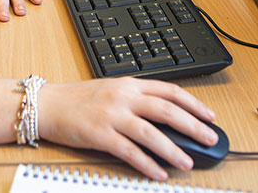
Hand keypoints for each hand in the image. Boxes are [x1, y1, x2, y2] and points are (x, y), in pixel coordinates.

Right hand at [38, 77, 218, 180]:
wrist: (47, 104)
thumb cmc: (78, 99)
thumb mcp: (111, 88)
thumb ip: (137, 98)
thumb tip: (167, 115)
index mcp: (129, 83)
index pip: (170, 91)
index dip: (194, 104)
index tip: (210, 116)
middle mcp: (123, 96)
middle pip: (167, 110)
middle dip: (193, 126)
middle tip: (210, 139)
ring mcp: (112, 115)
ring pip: (151, 133)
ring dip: (173, 149)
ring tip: (188, 163)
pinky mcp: (99, 134)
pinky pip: (129, 152)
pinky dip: (147, 164)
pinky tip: (158, 173)